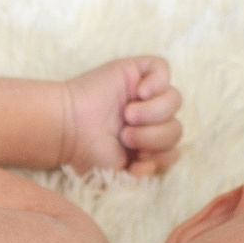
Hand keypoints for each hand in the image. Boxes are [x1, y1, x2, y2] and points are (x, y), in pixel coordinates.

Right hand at [59, 56, 181, 175]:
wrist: (67, 128)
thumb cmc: (86, 151)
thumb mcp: (117, 173)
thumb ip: (141, 173)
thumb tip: (152, 164)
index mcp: (146, 142)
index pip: (173, 149)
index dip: (162, 155)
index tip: (138, 159)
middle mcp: (148, 118)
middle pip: (176, 128)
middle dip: (154, 137)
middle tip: (126, 136)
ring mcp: (144, 93)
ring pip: (174, 100)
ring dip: (155, 113)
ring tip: (129, 115)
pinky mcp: (135, 71)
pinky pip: (162, 68)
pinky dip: (157, 82)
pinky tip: (140, 93)